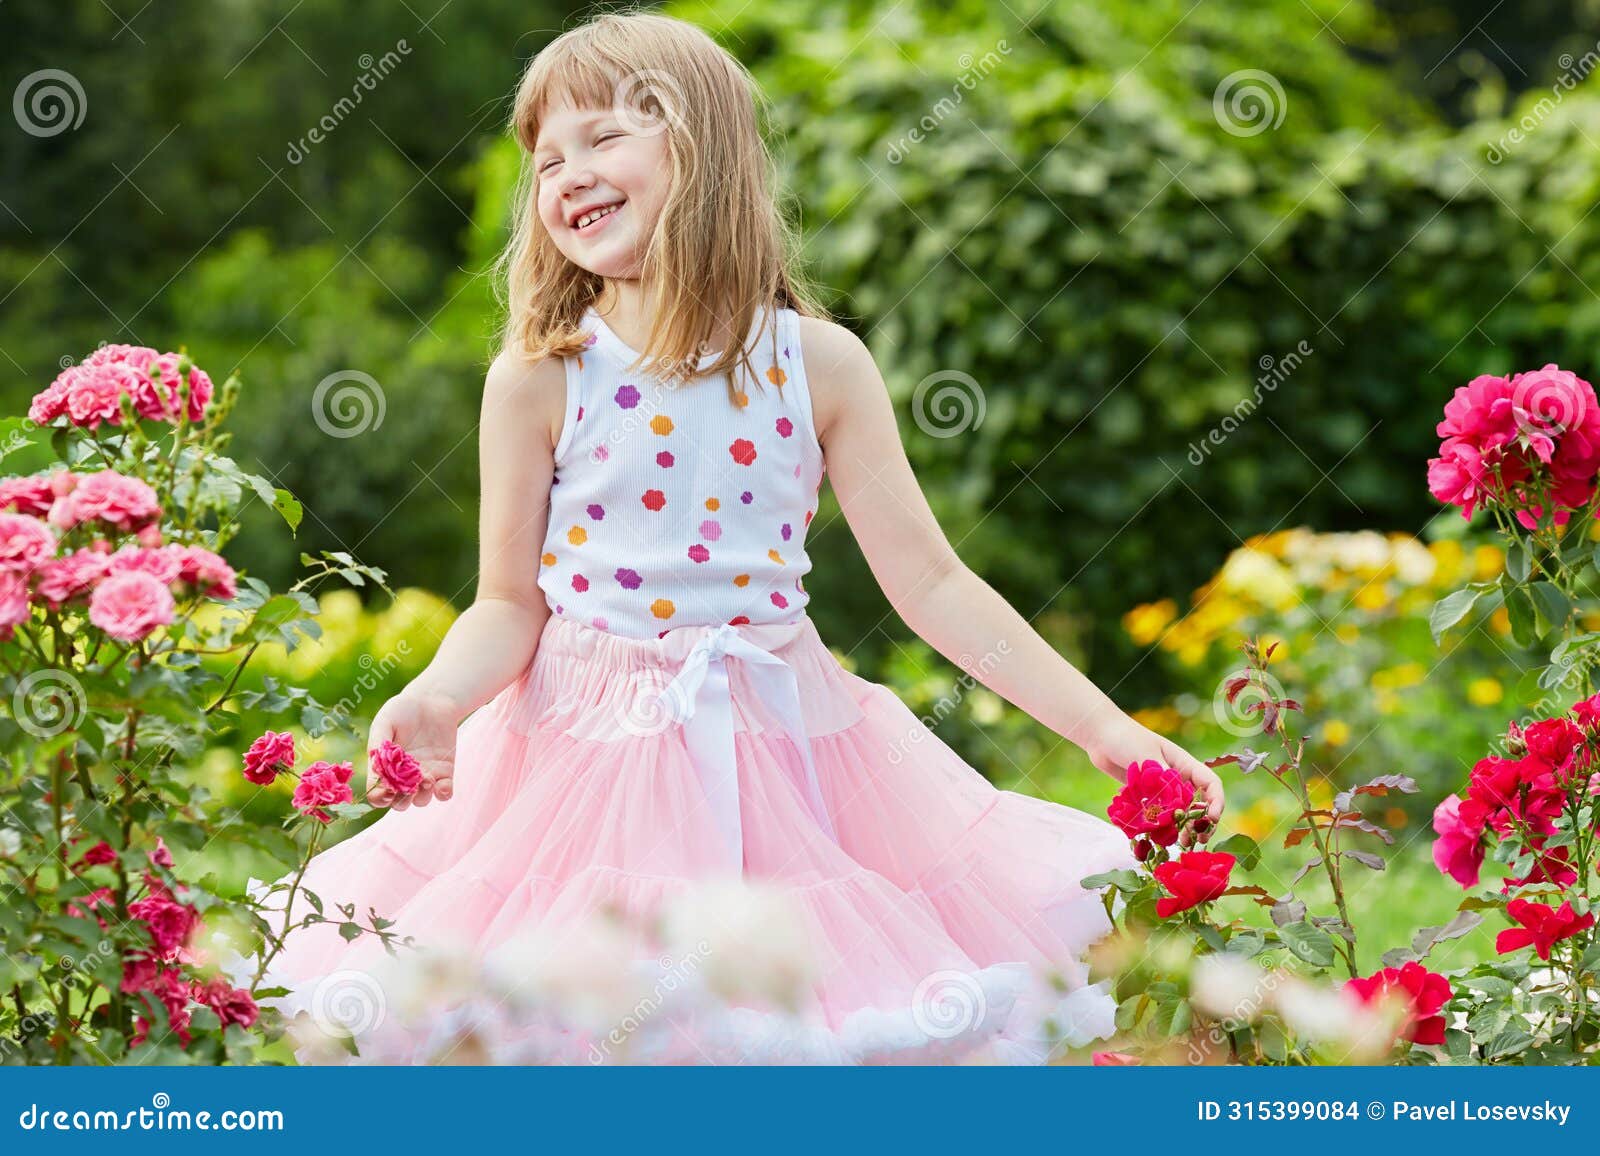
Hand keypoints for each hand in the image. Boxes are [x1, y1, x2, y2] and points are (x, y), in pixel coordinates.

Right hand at [365, 690, 460, 810]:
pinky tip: (442, 785)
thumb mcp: (386, 721)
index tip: (387, 791)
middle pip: (399, 803)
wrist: (432, 699)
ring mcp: (424, 776)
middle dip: (402, 801)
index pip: (377, 794)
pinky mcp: (444, 772)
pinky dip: (443, 793)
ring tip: (426, 779)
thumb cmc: (403, 709)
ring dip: (422, 795)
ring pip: (421, 800)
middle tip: (408, 788)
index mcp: (384, 769)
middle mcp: (403, 777)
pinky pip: (444, 792)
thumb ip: (379, 741)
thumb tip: (374, 761)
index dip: (380, 798)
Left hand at [1084, 714, 1225, 848]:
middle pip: (1198, 802)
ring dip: (1182, 827)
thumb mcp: (1146, 756)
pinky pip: (1157, 813)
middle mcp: (1177, 777)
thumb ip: (1161, 780)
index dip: (1215, 801)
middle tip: (1198, 839)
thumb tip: (1176, 806)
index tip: (1211, 818)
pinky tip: (1157, 837)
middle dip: (1201, 821)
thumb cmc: (1125, 737)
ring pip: (1178, 811)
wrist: (1099, 734)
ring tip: (1180, 843)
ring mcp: (1161, 788)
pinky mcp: (1145, 795)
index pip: (1210, 783)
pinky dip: (1160, 825)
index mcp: (1184, 764)